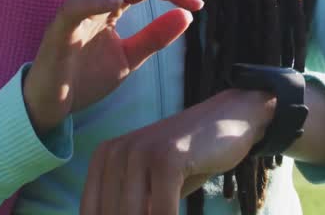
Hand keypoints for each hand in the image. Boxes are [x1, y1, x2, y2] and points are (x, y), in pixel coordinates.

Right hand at [23, 0, 204, 134]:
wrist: (53, 105)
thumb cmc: (86, 78)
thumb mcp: (130, 57)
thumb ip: (155, 36)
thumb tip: (186, 15)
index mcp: (109, 3)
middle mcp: (93, 0)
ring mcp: (74, 11)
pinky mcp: (59, 30)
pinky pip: (75, 7)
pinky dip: (96, 0)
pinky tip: (119, 2)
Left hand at [81, 88, 276, 214]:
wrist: (231, 119)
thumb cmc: (189, 161)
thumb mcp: (150, 187)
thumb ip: (129, 206)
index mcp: (105, 157)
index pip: (92, 211)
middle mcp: (116, 152)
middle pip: (112, 214)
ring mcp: (141, 152)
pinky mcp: (167, 157)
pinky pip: (161, 211)